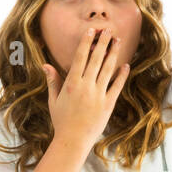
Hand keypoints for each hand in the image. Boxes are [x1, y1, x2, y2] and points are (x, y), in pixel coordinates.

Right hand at [41, 27, 129, 148]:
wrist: (73, 140)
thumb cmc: (61, 121)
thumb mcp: (53, 100)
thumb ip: (52, 81)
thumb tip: (46, 65)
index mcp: (71, 84)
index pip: (80, 57)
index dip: (86, 43)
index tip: (91, 31)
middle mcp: (86, 86)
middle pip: (96, 59)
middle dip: (103, 43)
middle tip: (108, 30)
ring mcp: (98, 94)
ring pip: (108, 69)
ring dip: (113, 54)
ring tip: (118, 42)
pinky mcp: (108, 104)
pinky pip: (116, 86)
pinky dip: (121, 75)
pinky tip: (126, 66)